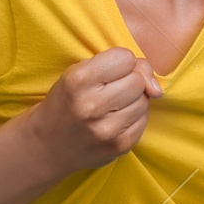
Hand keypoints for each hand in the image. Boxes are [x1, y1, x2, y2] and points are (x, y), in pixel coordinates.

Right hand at [24, 48, 162, 175]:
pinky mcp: (119, 146)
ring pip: (144, 101)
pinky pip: (144, 121)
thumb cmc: (68, 102)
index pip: (125, 57)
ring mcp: (107, 129)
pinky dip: (134, 118)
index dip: (119, 63)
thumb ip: (124, 65)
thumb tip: (158, 89)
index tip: (106, 73)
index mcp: (78, 80)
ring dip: (133, 101)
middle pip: (138, 80)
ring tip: (110, 107)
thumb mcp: (81, 72)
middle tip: (108, 91)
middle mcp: (92, 105)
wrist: (46, 145)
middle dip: (128, 82)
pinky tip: (114, 121)